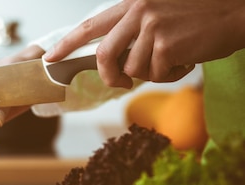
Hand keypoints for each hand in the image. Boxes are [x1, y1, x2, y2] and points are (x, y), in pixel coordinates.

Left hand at [44, 0, 244, 87]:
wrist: (238, 12)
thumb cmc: (201, 15)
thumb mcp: (162, 13)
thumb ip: (135, 31)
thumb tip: (114, 61)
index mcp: (134, 3)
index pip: (91, 25)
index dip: (68, 43)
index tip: (51, 57)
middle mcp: (139, 11)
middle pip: (103, 56)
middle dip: (109, 76)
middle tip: (121, 83)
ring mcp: (152, 27)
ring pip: (132, 70)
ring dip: (153, 73)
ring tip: (175, 57)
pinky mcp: (166, 45)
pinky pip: (155, 75)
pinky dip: (171, 75)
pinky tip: (187, 60)